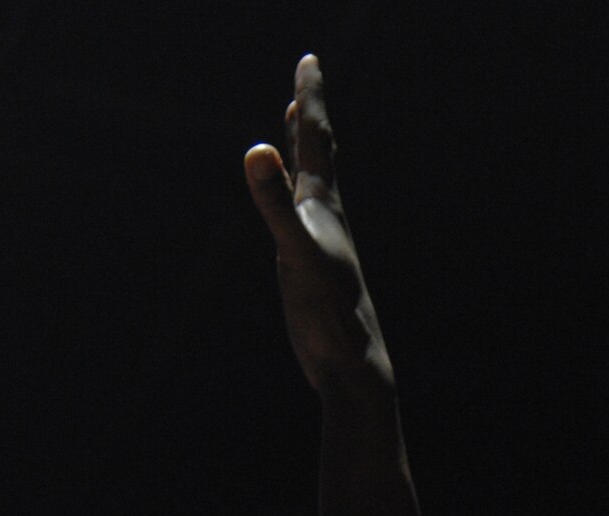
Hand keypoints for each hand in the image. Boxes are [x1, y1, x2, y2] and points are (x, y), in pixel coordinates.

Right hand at [245, 55, 394, 397]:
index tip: (309, 59)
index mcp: (324, 205)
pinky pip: (300, 220)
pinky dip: (292, 197)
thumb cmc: (329, 313)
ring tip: (296, 123)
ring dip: (303, 150)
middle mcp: (326, 217)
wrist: (351, 364)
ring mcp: (320, 242)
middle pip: (320, 153)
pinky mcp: (311, 268)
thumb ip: (276, 203)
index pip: (317, 138)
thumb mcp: (295, 252)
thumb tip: (258, 150)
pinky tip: (291, 202)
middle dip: (309, 113)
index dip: (310, 96)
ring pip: (313, 183)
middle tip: (305, 78)